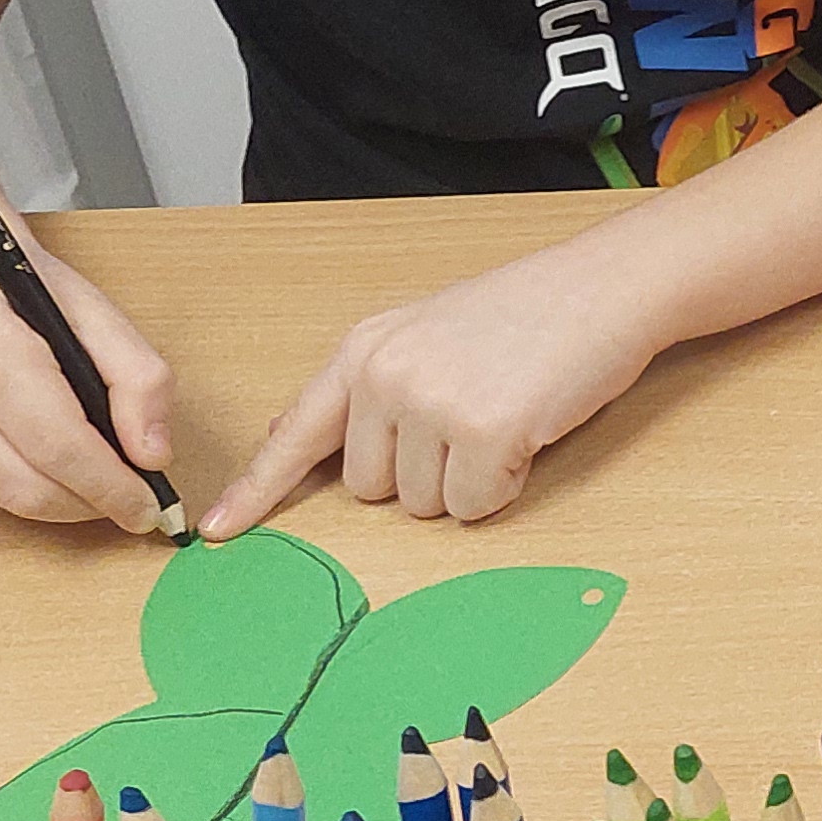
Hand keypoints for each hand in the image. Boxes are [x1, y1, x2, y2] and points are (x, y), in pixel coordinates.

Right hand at [0, 244, 174, 532]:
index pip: (59, 446)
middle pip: (31, 489)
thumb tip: (153, 456)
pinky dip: (33, 490)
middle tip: (135, 501)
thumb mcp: (96, 312)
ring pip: (10, 502)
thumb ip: (138, 378)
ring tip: (102, 480)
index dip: (111, 488)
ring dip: (66, 503)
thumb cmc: (20, 289)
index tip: (151, 508)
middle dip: (93, 504)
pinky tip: (52, 462)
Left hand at [204, 241, 658, 536]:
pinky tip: (526, 433)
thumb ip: (372, 387)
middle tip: (469, 418)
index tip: (217, 531)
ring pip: (422, 505)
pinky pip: (474, 507)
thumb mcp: (427, 333)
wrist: (604, 288)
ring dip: (465, 480)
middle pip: (368, 489)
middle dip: (419, 475)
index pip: (296, 432)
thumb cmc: (527, 313)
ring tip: (503, 414)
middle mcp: (385, 375)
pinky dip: (503, 487)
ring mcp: (431, 403)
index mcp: (364, 349)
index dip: (257, 490)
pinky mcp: (483, 432)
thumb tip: (316, 445)